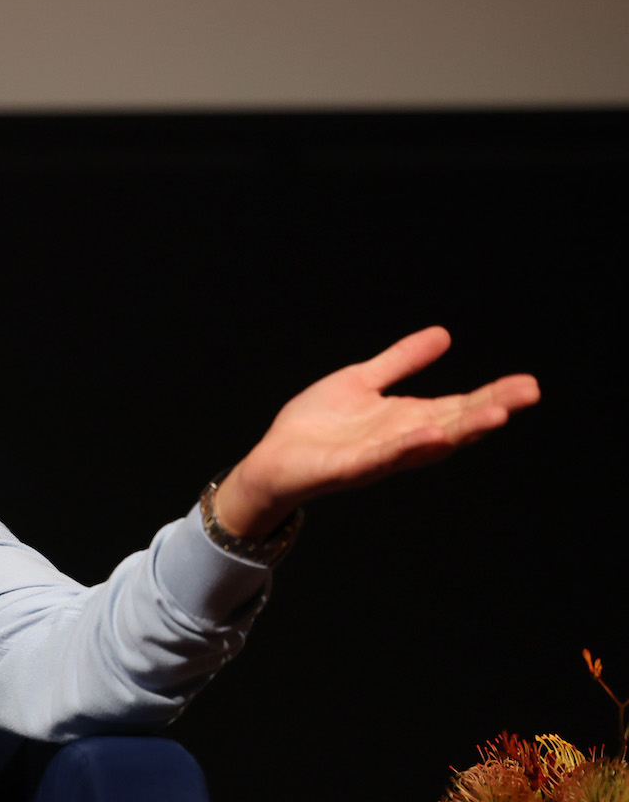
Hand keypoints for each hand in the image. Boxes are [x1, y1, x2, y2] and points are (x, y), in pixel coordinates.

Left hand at [214, 326, 539, 537]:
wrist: (273, 459)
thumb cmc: (316, 425)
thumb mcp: (362, 381)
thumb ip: (400, 361)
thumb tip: (444, 335)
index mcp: (407, 419)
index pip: (458, 406)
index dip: (492, 395)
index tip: (527, 384)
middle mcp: (402, 439)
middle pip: (455, 424)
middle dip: (491, 409)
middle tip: (528, 394)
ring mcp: (380, 455)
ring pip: (429, 443)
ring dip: (462, 430)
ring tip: (496, 415)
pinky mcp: (352, 467)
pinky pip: (386, 456)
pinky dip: (410, 446)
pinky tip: (434, 434)